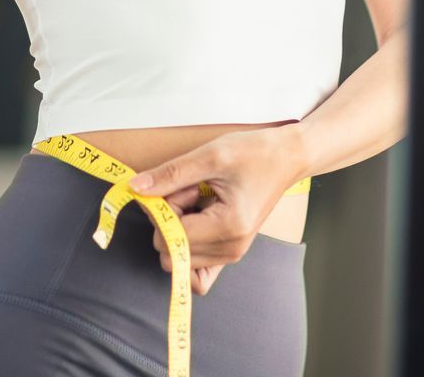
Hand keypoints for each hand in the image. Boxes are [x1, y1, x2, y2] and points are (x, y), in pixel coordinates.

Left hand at [126, 126, 302, 294]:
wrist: (287, 157)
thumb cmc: (254, 153)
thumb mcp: (209, 156)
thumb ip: (170, 175)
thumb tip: (135, 189)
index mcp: (229, 228)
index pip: (171, 238)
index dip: (165, 209)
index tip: (179, 185)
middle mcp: (231, 249)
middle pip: (171, 250)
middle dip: (171, 218)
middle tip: (191, 190)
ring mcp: (232, 254)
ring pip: (179, 257)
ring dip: (179, 227)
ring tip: (198, 200)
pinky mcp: (230, 251)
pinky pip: (197, 271)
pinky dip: (186, 247)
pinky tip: (196, 219)